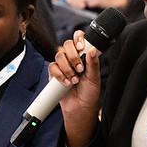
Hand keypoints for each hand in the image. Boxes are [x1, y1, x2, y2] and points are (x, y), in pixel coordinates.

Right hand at [49, 31, 100, 146]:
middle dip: (73, 56)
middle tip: (80, 69)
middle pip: (66, 45)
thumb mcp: (95, 78)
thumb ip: (93, 64)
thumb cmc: (89, 93)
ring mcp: (63, 65)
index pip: (79, 38)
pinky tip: (67, 83)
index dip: (78, 39)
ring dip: (67, 68)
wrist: (80, 108)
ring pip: (59, 56)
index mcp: (84, 55)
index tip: (81, 47)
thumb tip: (92, 50)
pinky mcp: (54, 74)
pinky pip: (52, 67)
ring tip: (75, 79)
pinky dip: (60, 75)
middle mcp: (72, 58)